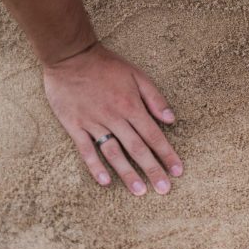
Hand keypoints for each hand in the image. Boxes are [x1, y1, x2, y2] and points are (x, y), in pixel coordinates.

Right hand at [43, 43, 182, 195]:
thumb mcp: (137, 75)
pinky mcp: (74, 125)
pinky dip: (95, 166)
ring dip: (127, 173)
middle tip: (164, 189)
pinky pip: (86, 149)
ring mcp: (93, 123)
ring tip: (139, 191)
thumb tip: (172, 120)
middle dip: (152, 169)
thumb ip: (155, 98)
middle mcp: (114, 117)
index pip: (154, 135)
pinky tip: (105, 182)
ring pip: (114, 153)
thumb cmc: (107, 65)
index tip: (178, 171)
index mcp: (131, 106)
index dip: (167, 154)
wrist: (70, 56)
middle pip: (137, 148)